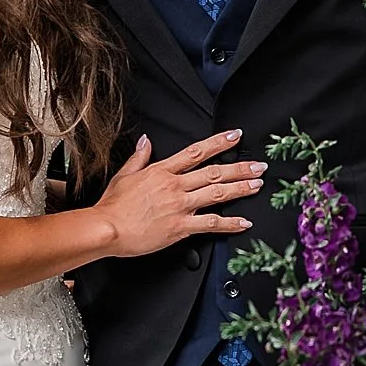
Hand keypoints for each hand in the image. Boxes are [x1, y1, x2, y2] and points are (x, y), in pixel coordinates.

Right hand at [96, 129, 264, 260]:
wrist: (107, 228)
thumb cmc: (112, 207)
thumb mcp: (124, 175)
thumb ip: (139, 157)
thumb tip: (146, 141)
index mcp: (162, 171)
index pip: (196, 152)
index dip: (218, 143)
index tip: (235, 136)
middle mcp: (175, 186)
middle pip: (214, 172)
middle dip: (240, 168)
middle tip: (259, 166)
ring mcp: (180, 206)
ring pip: (217, 193)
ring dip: (240, 189)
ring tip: (257, 185)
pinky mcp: (181, 226)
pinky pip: (211, 223)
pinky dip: (230, 223)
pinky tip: (244, 222)